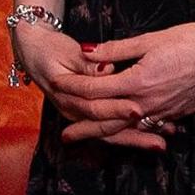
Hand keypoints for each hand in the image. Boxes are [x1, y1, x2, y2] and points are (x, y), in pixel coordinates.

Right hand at [17, 26, 160, 151]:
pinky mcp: (89, 114)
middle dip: (133, 135)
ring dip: (137, 140)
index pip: (94, 107)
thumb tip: (105, 70)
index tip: (137, 109)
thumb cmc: (50, 49)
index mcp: (67, 96)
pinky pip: (112, 130)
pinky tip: (155, 136)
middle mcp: (73, 111)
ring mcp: (81, 116)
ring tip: (161, 145)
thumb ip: (87, 64)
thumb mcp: (65, 52)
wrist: (34, 52)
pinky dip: (133, 134)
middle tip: (158, 138)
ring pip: (111, 134)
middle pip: (106, 129)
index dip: (116, 109)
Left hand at [46, 17, 194, 149]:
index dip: (74, 88)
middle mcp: (149, 103)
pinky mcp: (177, 115)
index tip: (57, 86)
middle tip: (65, 136)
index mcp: (138, 82)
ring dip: (106, 134)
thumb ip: (116, 50)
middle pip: (108, 121)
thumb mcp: (150, 39)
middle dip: (84, 128)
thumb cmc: (190, 39)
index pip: (96, 90)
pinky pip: (148, 127)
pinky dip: (133, 131)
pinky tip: (124, 132)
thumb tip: (87, 51)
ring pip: (128, 129)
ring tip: (89, 139)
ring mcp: (164, 113)